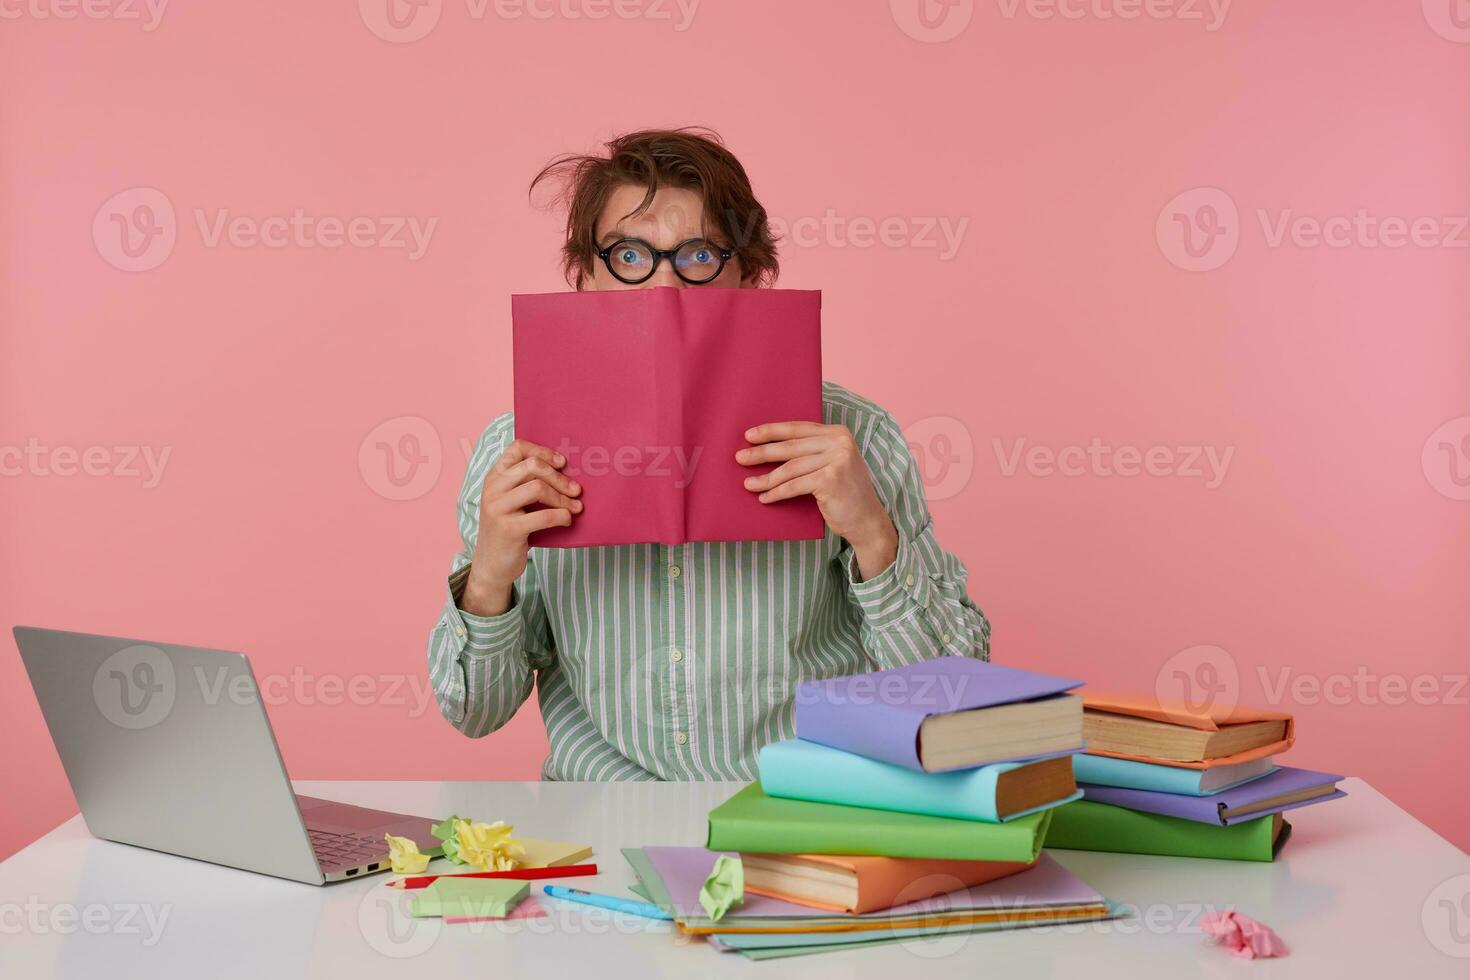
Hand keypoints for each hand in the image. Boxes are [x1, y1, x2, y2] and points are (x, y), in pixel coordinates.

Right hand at [461, 440, 581, 616]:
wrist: (491, 565)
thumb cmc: (508, 528)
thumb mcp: (510, 501)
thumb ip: (525, 483)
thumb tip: (564, 469)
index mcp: (494, 477)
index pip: (517, 448)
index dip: (543, 451)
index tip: (562, 462)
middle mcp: (493, 489)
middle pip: (532, 466)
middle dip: (559, 477)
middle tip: (576, 490)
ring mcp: (498, 508)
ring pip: (538, 488)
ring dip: (562, 498)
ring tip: (575, 507)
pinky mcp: (508, 529)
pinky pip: (543, 516)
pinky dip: (561, 516)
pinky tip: (567, 520)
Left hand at [737, 421, 898, 579]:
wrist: (868, 521)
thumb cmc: (845, 494)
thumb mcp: (833, 464)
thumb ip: (813, 451)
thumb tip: (771, 447)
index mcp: (839, 433)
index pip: (797, 428)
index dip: (771, 431)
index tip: (749, 435)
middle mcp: (839, 442)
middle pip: (790, 447)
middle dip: (762, 453)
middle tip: (740, 458)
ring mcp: (837, 460)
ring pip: (789, 468)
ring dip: (766, 478)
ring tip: (748, 484)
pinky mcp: (830, 479)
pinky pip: (794, 486)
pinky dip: (776, 493)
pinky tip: (764, 498)